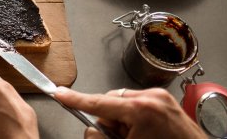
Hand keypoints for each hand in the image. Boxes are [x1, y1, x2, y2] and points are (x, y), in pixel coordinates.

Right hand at [55, 87, 206, 138]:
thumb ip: (100, 137)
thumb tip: (92, 129)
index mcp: (141, 110)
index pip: (98, 102)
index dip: (75, 99)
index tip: (59, 93)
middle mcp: (151, 98)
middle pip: (110, 101)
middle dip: (109, 120)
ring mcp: (161, 98)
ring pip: (124, 103)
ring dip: (123, 121)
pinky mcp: (167, 102)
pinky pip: (139, 104)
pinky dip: (135, 118)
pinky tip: (145, 134)